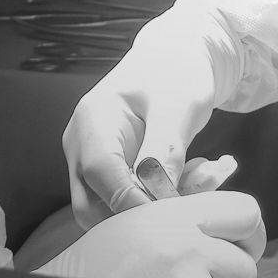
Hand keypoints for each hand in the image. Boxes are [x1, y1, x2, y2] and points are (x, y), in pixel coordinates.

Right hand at [36, 191, 264, 277]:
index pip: (247, 212)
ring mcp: (187, 277)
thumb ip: (183, 216)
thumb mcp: (137, 224)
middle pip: (247, 261)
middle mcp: (185, 238)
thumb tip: (234, 213)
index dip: (247, 234)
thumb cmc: (96, 268)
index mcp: (174, 210)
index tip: (236, 249)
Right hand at [62, 40, 226, 228]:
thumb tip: (158, 196)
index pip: (100, 172)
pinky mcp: (107, 175)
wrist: (173, 62)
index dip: (134, 200)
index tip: (176, 213)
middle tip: (190, 202)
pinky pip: (124, 204)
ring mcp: (89, 162)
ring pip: (107, 213)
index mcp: (93, 120)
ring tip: (196, 180)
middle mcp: (81, 146)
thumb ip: (166, 148)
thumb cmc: (176, 74)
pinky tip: (189, 179)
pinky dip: (157, 204)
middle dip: (141, 215)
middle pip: (92, 206)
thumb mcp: (179, 105)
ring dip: (152, 212)